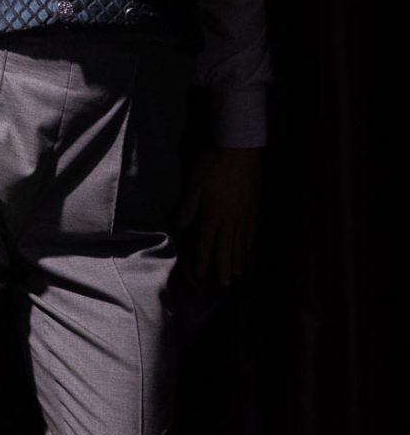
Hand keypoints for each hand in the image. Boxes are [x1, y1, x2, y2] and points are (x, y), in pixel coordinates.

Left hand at [178, 146, 262, 286]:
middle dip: (223, 268)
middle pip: (226, 249)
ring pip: (240, 243)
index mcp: (213, 215)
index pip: (206, 244)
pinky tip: (248, 249)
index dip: (203, 260)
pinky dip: (249, 242)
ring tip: (237, 273)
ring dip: (238, 259)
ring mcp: (244, 214)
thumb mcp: (194, 184)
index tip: (202, 276)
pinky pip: (251, 230)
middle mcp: (230, 219)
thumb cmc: (213, 165)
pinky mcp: (254, 206)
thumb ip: (188, 207)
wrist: (240, 150)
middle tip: (224, 285)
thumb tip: (180, 227)